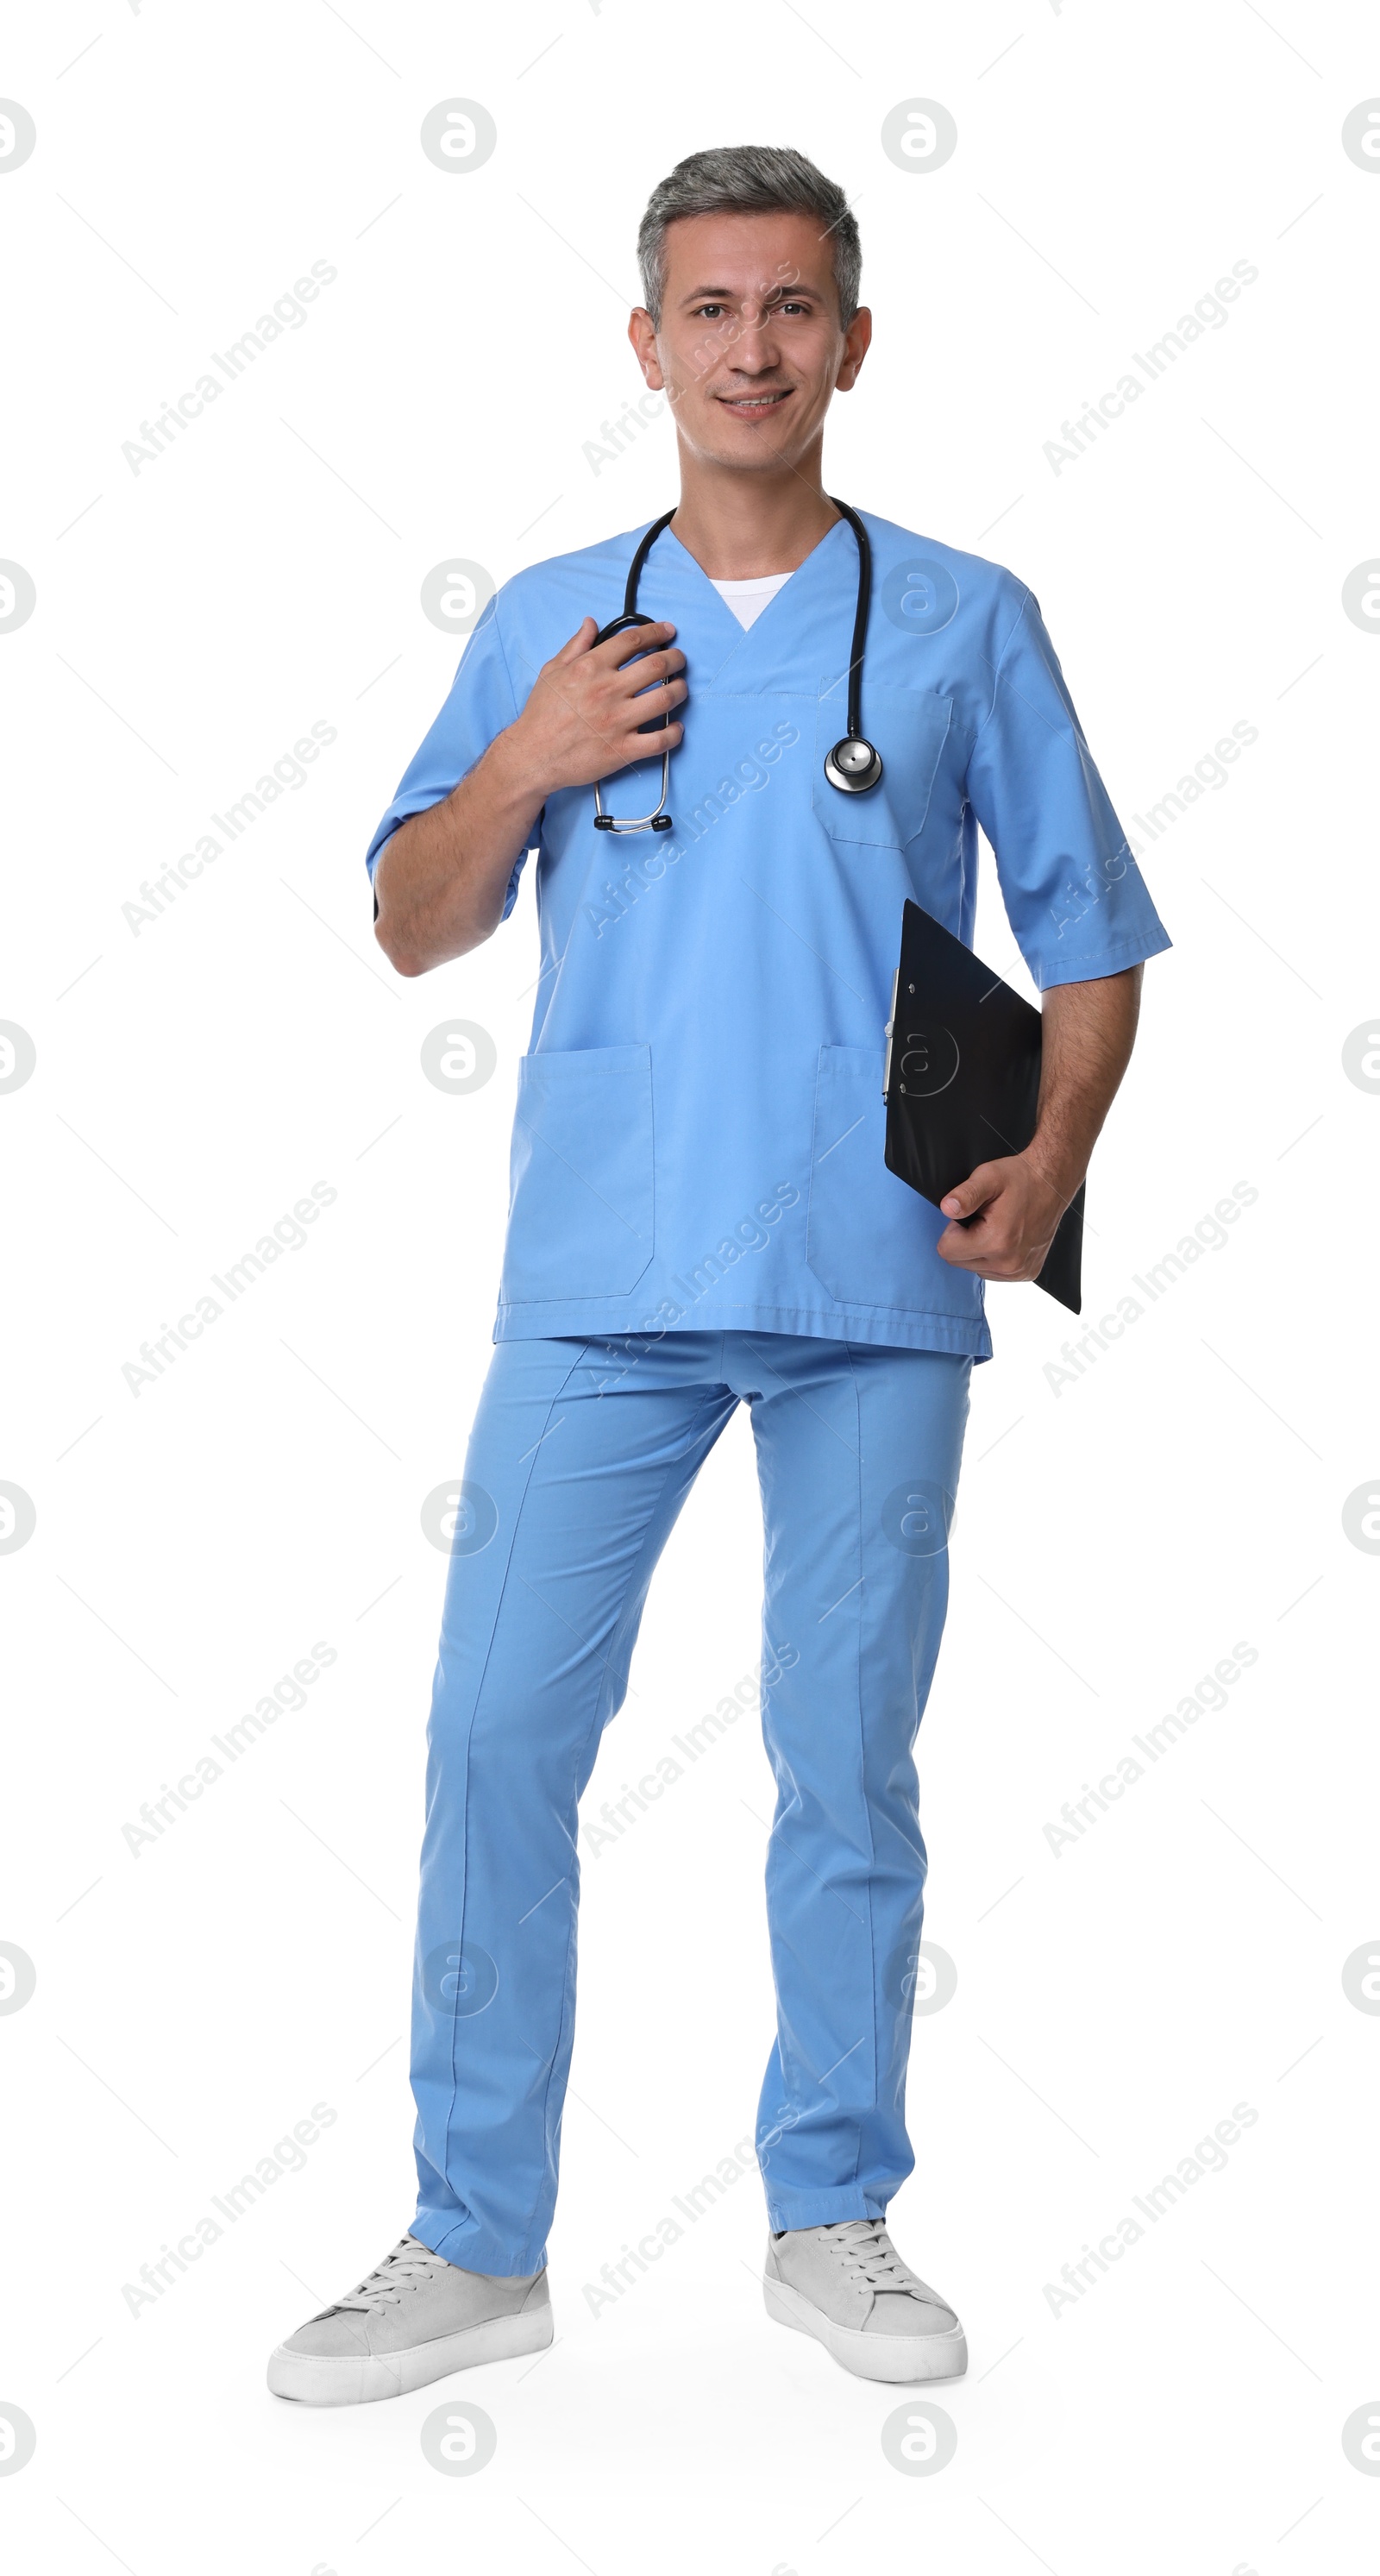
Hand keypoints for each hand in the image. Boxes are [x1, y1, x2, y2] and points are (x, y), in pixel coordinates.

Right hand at [507, 617, 687, 797]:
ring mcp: (618, 721)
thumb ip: (575, 646)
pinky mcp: (623, 750)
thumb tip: (590, 623)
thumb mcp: (552, 671)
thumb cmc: (541, 715)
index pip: (633, 641)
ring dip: (680, 690)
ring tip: (681, 688)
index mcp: (591, 668)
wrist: (533, 756)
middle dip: (676, 658)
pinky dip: (675, 733)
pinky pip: (660, 740)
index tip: (667, 632)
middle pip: (657, 666)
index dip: (656, 632)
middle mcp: (608, 691)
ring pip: (665, 699)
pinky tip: (677, 728)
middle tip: (679, 659)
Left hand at [935, 1150, 1075, 1281]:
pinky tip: (1005, 1237)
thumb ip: (965, 1195)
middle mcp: (1009, 1263)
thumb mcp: (988, 1177)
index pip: (946, 1251)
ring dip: (979, 1250)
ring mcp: (1019, 1271)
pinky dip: (993, 1256)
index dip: (952, 1229)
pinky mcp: (1026, 1273)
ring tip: (996, 1226)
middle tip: (984, 1219)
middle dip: (965, 1241)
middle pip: (959, 1262)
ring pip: (975, 1268)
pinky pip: (993, 1272)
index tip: (970, 1215)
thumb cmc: (1020, 1178)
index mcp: (997, 1242)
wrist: (1051, 1184)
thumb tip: (947, 1208)